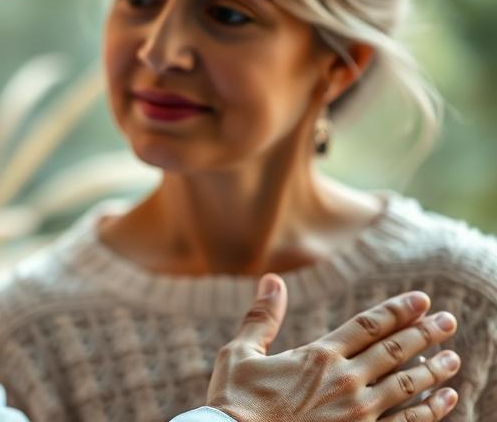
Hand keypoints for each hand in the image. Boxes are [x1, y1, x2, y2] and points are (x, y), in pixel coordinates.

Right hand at [207, 275, 460, 421]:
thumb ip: (263, 317)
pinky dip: (430, 411)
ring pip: (407, 386)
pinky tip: (445, 400)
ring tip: (453, 358)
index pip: (368, 326)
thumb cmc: (235, 401)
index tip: (421, 300)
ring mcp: (358, 413)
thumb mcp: (240, 352)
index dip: (397, 311)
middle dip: (425, 334)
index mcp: (318, 356)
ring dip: (433, 370)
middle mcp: (344, 380)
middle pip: (395, 350)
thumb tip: (272, 279)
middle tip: (449, 322)